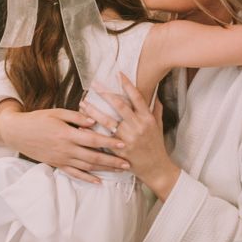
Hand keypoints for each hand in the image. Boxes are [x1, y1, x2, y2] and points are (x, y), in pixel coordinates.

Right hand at [0, 100, 129, 183]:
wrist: (17, 132)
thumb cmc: (38, 119)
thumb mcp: (57, 112)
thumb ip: (77, 117)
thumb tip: (95, 120)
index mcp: (67, 134)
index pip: (92, 139)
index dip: (109, 143)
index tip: (123, 144)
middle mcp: (66, 149)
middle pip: (93, 157)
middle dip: (112, 161)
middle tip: (128, 163)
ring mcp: (61, 159)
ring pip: (86, 167)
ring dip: (104, 170)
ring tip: (119, 171)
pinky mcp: (57, 165)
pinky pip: (74, 174)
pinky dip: (87, 179)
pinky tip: (98, 182)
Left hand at [79, 74, 180, 199]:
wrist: (156, 168)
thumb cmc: (156, 145)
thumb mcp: (159, 125)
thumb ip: (156, 109)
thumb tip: (155, 93)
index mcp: (147, 118)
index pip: (137, 97)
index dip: (127, 84)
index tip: (118, 73)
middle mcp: (138, 127)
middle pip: (119, 106)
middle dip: (105, 94)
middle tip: (94, 84)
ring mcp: (128, 139)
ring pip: (108, 121)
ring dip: (94, 111)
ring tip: (83, 102)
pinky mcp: (119, 150)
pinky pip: (103, 138)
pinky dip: (92, 131)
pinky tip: (82, 124)